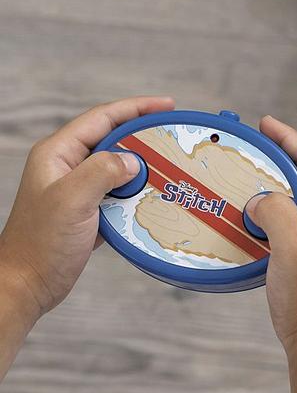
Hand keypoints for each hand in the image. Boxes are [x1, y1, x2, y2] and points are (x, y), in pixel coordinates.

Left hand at [0, 96, 173, 320]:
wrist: (27, 287)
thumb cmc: (40, 244)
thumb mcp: (71, 201)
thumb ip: (102, 172)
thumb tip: (133, 161)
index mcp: (58, 153)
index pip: (103, 117)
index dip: (136, 108)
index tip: (166, 105)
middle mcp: (67, 165)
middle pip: (113, 137)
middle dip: (143, 133)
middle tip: (173, 133)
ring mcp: (77, 187)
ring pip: (118, 164)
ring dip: (143, 164)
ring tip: (170, 163)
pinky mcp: (88, 208)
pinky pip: (119, 189)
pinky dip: (137, 190)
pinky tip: (155, 194)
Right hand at [245, 115, 296, 356]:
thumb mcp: (291, 244)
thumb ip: (275, 208)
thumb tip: (261, 199)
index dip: (289, 138)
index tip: (266, 123)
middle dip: (284, 156)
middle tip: (257, 143)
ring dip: (280, 184)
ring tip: (254, 172)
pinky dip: (279, 208)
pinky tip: (258, 211)